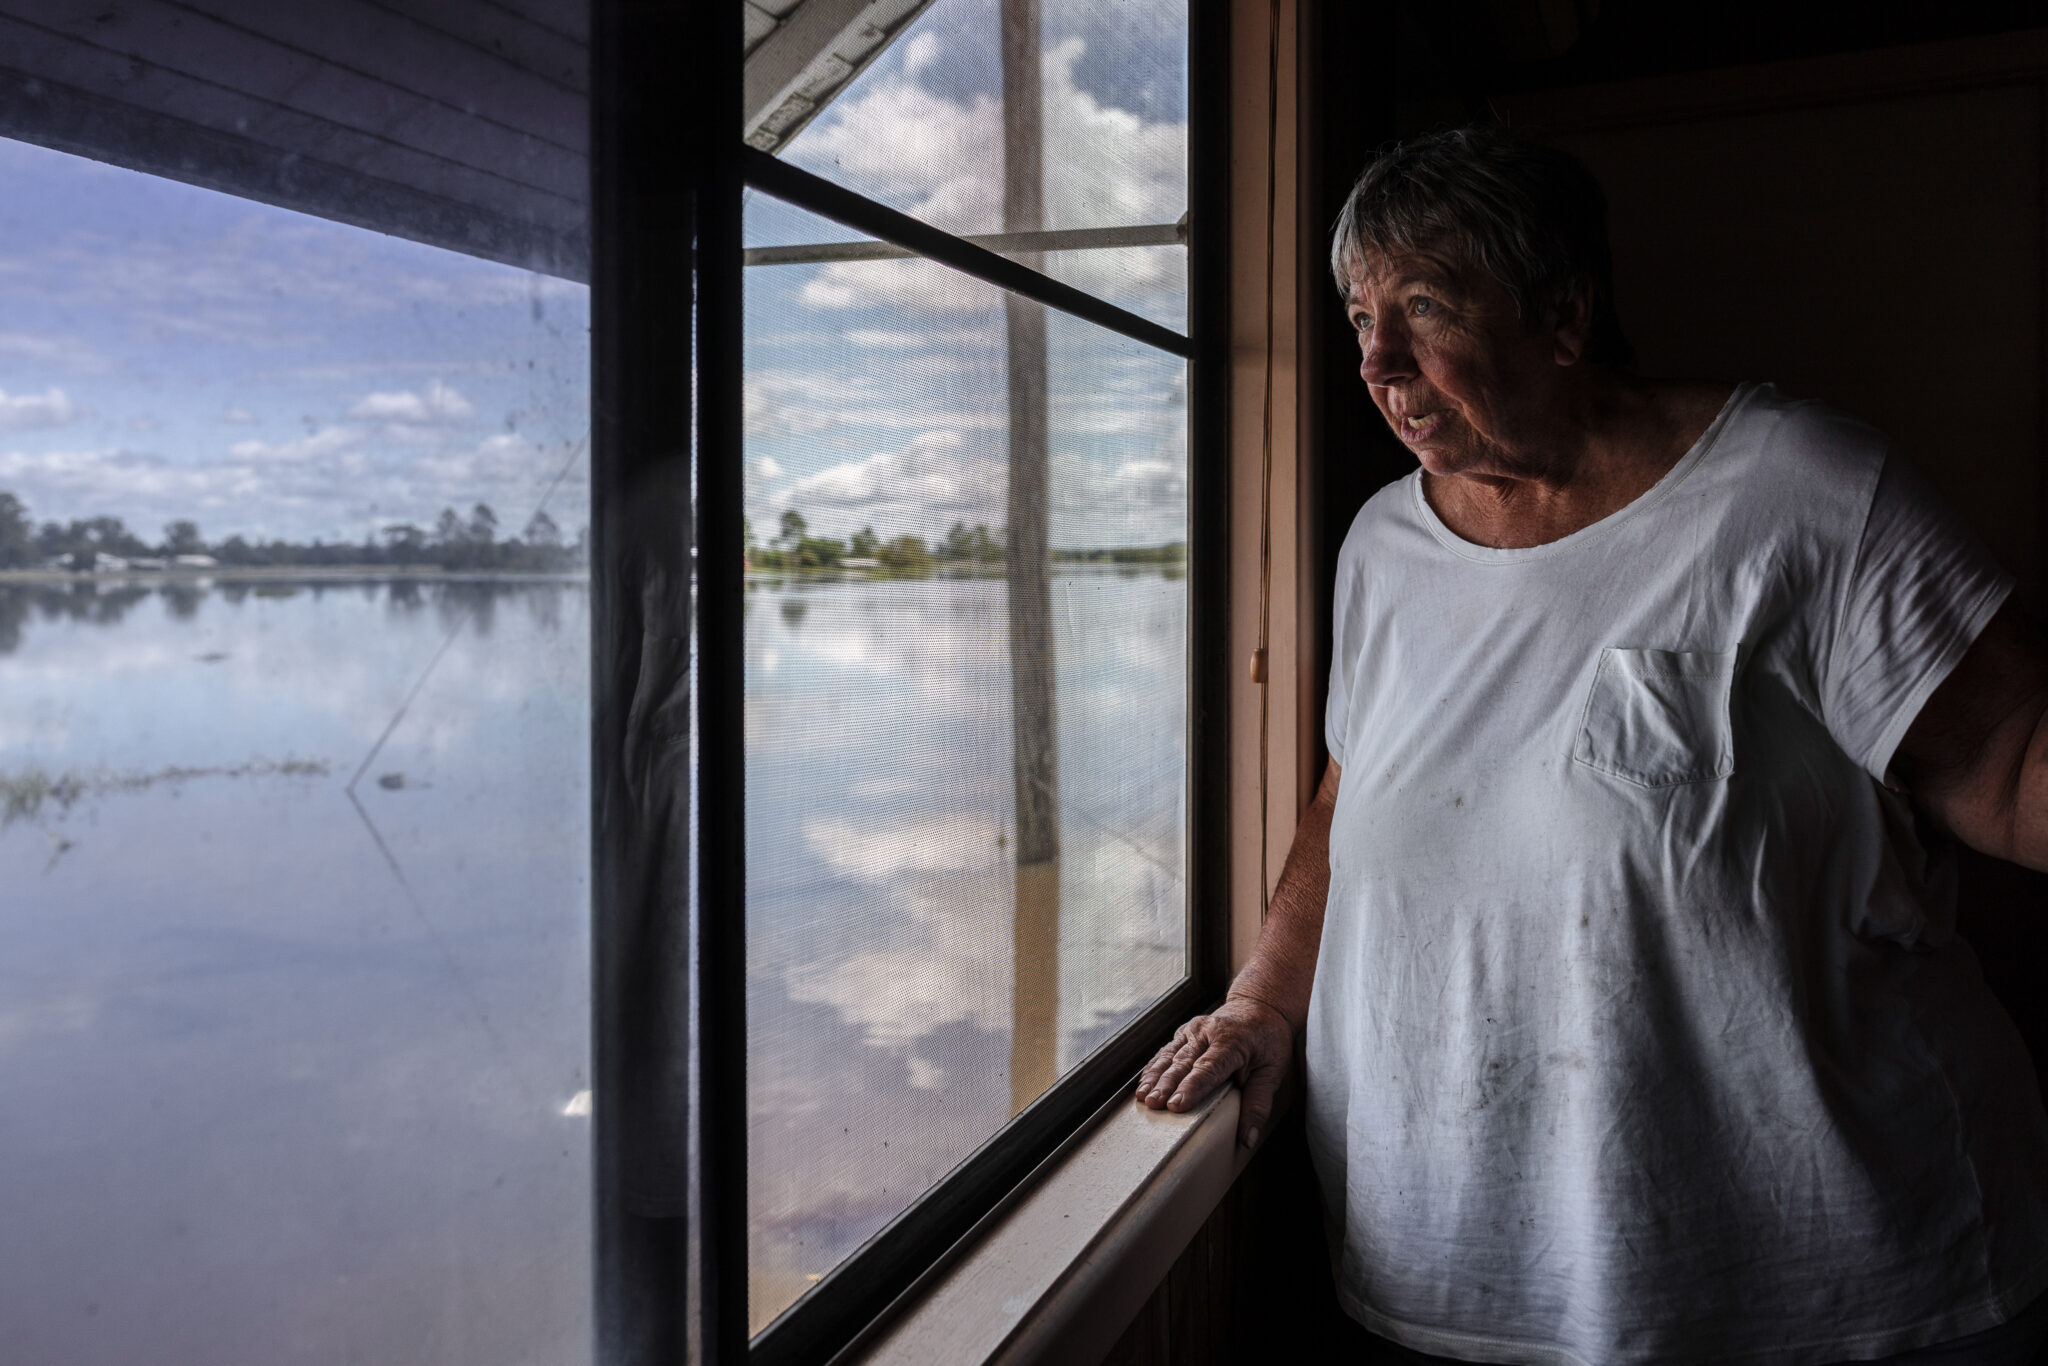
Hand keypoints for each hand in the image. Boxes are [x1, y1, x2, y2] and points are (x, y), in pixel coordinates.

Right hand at [1134, 995, 1292, 1148]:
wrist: (1260, 1007)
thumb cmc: (1268, 1041)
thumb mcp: (1273, 1071)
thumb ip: (1258, 1104)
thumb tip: (1247, 1139)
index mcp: (1232, 1042)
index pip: (1209, 1068)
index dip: (1191, 1088)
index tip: (1176, 1105)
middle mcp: (1208, 1032)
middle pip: (1184, 1062)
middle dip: (1166, 1084)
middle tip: (1153, 1104)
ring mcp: (1193, 1029)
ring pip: (1170, 1055)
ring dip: (1154, 1076)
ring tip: (1143, 1096)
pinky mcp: (1184, 1032)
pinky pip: (1166, 1050)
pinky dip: (1153, 1067)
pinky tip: (1143, 1083)